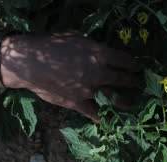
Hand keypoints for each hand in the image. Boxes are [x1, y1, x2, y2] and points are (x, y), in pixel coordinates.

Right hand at [0, 32, 137, 121]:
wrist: (28, 63)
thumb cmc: (50, 44)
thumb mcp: (76, 38)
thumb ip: (93, 47)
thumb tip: (103, 52)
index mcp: (100, 55)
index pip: (125, 61)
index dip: (134, 64)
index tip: (137, 67)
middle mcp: (99, 73)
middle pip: (124, 79)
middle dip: (134, 82)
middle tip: (138, 83)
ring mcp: (89, 90)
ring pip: (114, 98)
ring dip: (125, 101)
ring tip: (131, 103)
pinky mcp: (78, 103)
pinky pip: (94, 113)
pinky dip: (102, 117)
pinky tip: (108, 119)